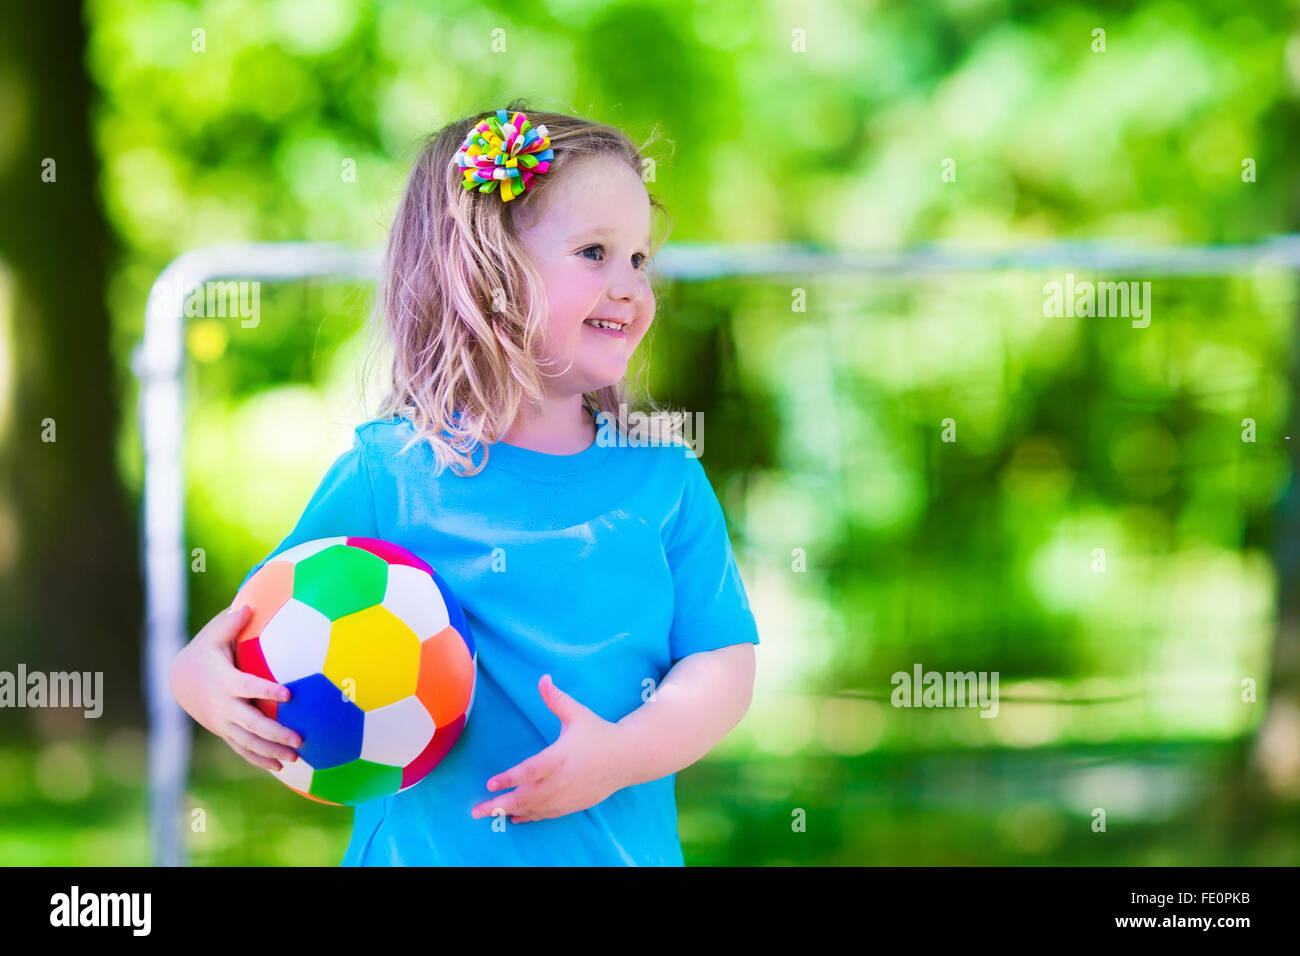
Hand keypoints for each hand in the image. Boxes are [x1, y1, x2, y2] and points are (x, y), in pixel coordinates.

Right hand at [168, 604, 302, 771]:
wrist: (179, 680)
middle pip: (251, 724)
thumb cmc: (204, 652)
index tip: (289, 693)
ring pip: (248, 742)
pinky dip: (259, 759)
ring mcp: (223, 723)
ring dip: (272, 751)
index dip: (267, 692)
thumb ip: (231, 623)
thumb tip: (248, 605)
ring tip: (296, 756)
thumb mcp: (213, 635)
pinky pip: (242, 749)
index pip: (249, 688)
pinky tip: (280, 767)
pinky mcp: (224, 731)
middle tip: (299, 738)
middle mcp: (224, 706)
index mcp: (225, 681)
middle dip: (275, 733)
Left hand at [470, 674, 628, 823]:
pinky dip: (528, 817)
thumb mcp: (578, 714)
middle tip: (476, 811)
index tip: (490, 783)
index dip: (509, 779)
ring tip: (488, 814)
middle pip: (526, 797)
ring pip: (534, 809)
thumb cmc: (599, 733)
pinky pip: (546, 814)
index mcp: (561, 757)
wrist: (627, 758)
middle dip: (500, 805)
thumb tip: (543, 678)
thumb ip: (556, 700)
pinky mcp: (573, 805)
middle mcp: (562, 781)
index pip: (530, 771)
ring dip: (510, 812)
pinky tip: (514, 818)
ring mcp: (567, 796)